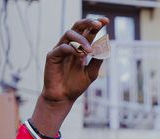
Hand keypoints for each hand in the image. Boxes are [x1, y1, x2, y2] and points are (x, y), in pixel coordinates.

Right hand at [32, 17, 108, 136]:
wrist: (63, 97)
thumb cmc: (76, 85)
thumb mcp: (91, 73)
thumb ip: (97, 61)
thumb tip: (105, 46)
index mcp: (81, 48)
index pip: (89, 32)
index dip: (97, 25)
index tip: (106, 21)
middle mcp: (70, 45)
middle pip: (78, 26)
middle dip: (88, 23)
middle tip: (98, 24)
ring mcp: (60, 49)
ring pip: (69, 34)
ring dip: (81, 40)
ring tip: (90, 51)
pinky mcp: (52, 56)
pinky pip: (61, 47)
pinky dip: (71, 49)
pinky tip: (79, 55)